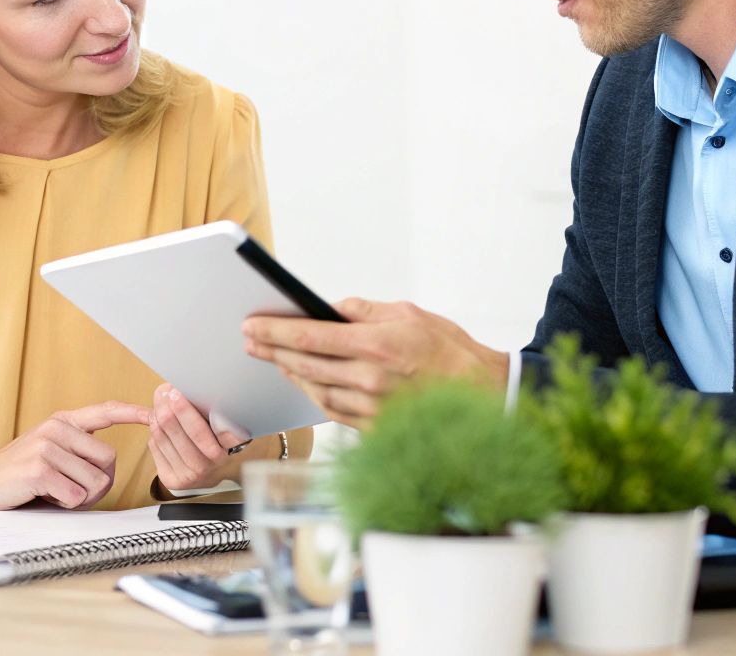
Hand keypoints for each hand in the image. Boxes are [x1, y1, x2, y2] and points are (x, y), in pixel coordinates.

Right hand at [0, 401, 150, 509]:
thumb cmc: (17, 473)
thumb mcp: (48, 451)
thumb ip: (77, 450)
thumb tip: (109, 467)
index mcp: (62, 422)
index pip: (105, 411)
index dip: (132, 413)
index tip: (153, 414)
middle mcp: (57, 428)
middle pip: (109, 462)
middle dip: (97, 484)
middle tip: (69, 488)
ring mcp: (48, 447)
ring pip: (95, 483)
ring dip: (79, 497)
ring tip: (53, 491)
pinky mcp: (40, 469)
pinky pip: (76, 497)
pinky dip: (64, 504)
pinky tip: (43, 496)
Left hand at [146, 383, 247, 491]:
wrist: (204, 476)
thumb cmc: (209, 440)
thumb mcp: (214, 423)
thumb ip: (204, 407)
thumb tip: (180, 386)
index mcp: (230, 447)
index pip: (222, 429)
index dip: (197, 411)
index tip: (181, 391)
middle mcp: (213, 464)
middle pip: (190, 431)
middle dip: (174, 407)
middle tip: (166, 389)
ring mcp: (193, 476)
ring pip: (167, 437)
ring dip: (159, 414)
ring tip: (160, 399)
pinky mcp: (173, 481)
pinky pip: (156, 446)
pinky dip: (154, 429)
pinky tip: (157, 420)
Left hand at [241, 298, 507, 428]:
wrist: (485, 394)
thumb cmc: (450, 351)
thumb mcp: (409, 314)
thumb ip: (364, 311)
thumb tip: (329, 308)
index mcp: (376, 344)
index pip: (309, 336)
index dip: (274, 331)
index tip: (251, 326)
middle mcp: (369, 378)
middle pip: (304, 364)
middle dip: (272, 351)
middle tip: (250, 342)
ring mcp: (371, 407)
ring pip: (315, 390)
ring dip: (290, 374)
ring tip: (274, 359)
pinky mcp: (376, 428)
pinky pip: (334, 411)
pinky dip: (315, 396)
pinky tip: (305, 384)